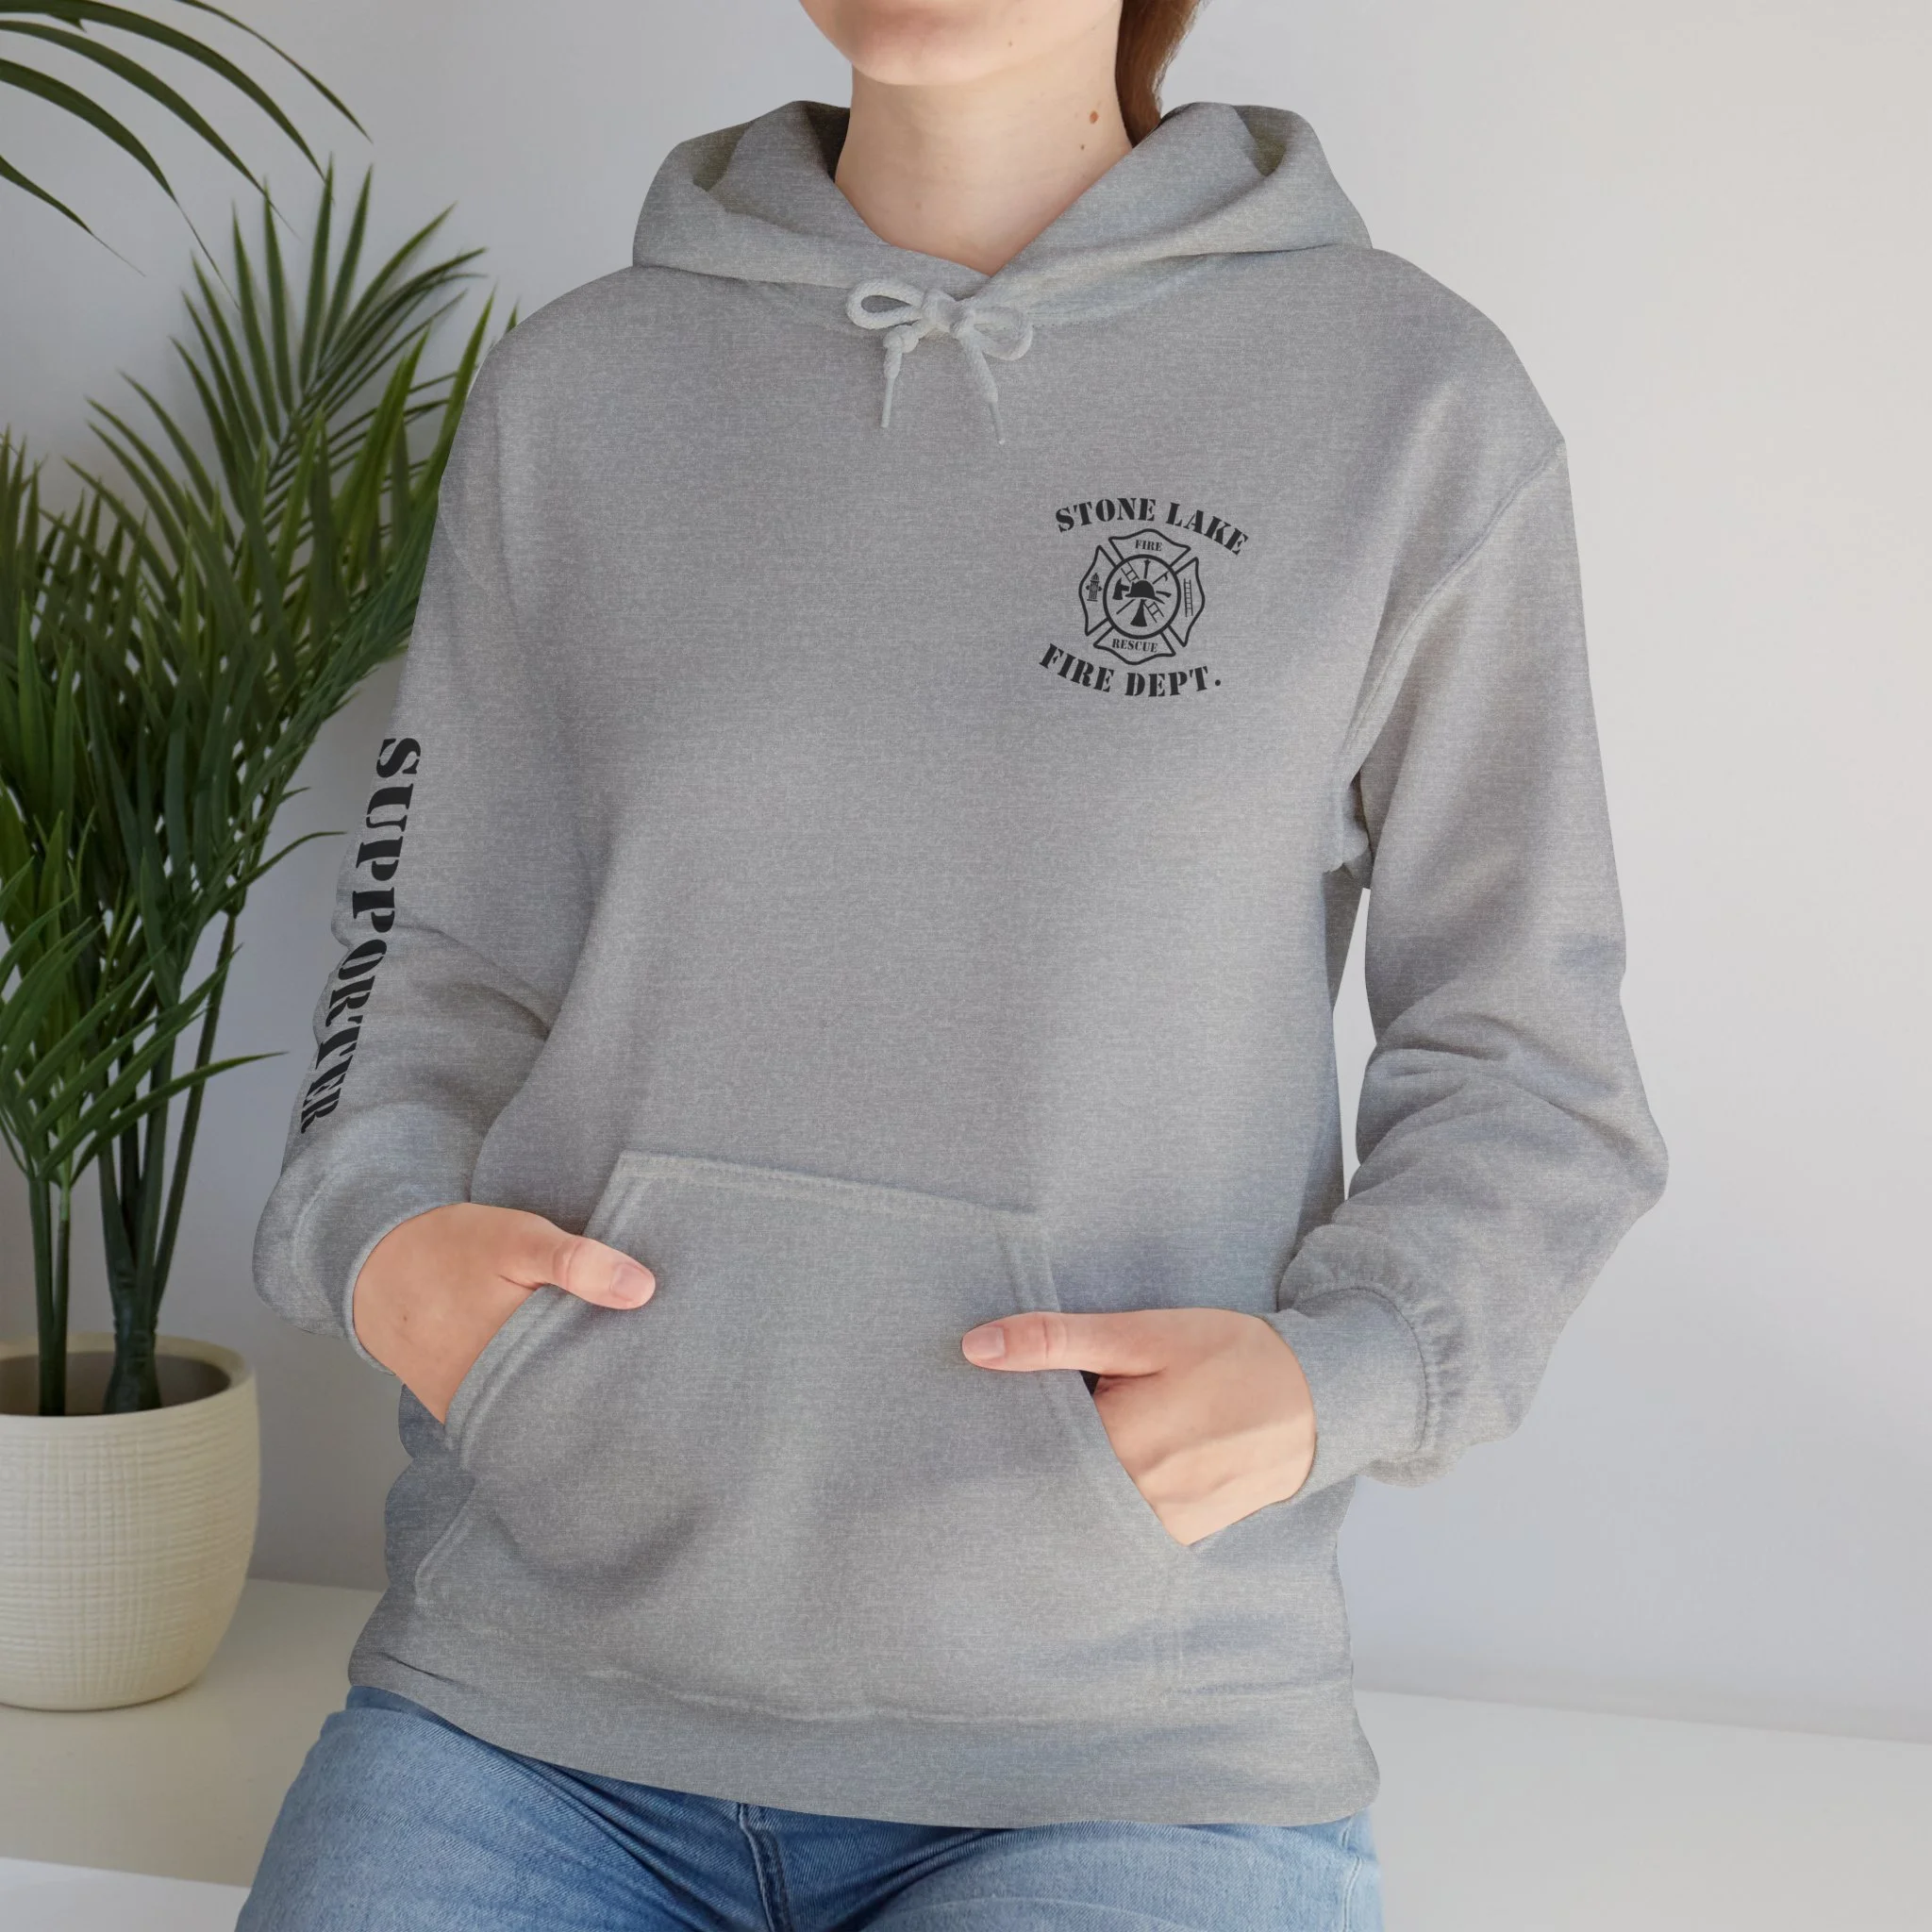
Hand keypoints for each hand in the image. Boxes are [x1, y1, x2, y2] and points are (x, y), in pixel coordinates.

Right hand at [352, 1203, 654, 1423]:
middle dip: (606, 1393)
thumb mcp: (517, 1239)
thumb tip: (643, 1290)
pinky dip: (537, 1402)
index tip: (661, 1367)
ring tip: (612, 1382)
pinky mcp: (460, 1412)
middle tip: (645, 1375)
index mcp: (517, 1358)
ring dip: (571, 1400)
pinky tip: (563, 1383)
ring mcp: (475, 1410)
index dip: (631, 1378)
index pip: (593, 1387)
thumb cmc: (449, 1249)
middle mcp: (494, 1398)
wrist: (373, 1267)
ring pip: (541, 1416)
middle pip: (570, 1408)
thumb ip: (576, 1263)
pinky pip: (510, 1416)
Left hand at [961, 1308, 1316, 1544]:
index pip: (1025, 1445)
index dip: (1003, 1423)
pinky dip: (1101, 1496)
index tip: (979, 1409)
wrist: (1319, 1401)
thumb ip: (1057, 1341)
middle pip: (1049, 1482)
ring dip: (1065, 1479)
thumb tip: (974, 1347)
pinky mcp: (1178, 1537)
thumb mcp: (1142, 1335)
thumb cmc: (1231, 1356)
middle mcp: (1133, 1501)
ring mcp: (1158, 1527)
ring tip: (1068, 1442)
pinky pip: (1118, 1522)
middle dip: (1030, 1454)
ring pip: (1082, 1506)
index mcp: (1116, 1448)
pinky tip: (1101, 1467)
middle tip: (1002, 1434)